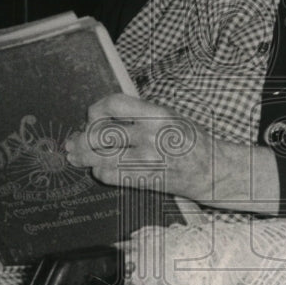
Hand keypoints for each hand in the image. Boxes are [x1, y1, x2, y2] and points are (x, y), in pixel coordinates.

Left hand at [65, 93, 280, 212]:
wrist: (212, 169)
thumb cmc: (189, 140)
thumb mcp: (168, 116)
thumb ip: (138, 114)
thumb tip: (102, 118)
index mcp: (157, 114)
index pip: (113, 105)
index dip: (96, 111)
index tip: (91, 117)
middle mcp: (151, 134)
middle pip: (101, 134)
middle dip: (81, 139)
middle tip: (73, 142)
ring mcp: (148, 159)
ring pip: (101, 157)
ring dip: (84, 158)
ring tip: (76, 157)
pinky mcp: (146, 179)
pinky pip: (112, 176)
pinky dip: (100, 172)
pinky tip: (100, 170)